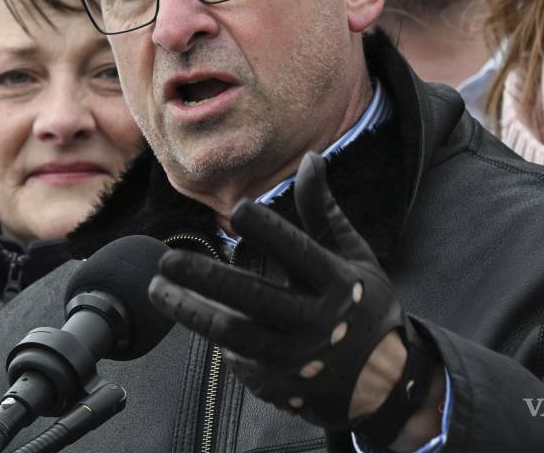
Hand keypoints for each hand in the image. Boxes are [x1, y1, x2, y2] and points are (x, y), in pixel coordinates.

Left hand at [148, 152, 436, 440]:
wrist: (386, 382)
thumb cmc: (364, 305)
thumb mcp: (354, 255)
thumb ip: (323, 210)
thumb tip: (309, 159)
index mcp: (338, 284)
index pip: (299, 252)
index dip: (270, 230)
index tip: (237, 210)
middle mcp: (316, 322)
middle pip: (254, 299)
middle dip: (206, 279)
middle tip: (168, 260)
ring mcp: (295, 358)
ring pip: (232, 335)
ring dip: (190, 312)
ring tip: (158, 289)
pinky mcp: (279, 384)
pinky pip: (236, 359)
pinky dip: (212, 336)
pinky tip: (192, 313)